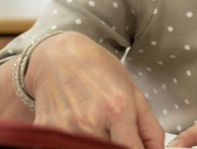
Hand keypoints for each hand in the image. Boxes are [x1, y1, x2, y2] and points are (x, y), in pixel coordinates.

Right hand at [24, 31, 164, 148]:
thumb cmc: (97, 70)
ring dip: (97, 145)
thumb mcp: (134, 92)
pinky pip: (67, 146)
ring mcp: (66, 129)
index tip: (137, 148)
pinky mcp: (47, 130)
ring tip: (99, 128)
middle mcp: (91, 121)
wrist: (58, 56)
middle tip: (117, 135)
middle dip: (118, 148)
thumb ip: (149, 127)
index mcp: (118, 109)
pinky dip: (77, 141)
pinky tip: (79, 127)